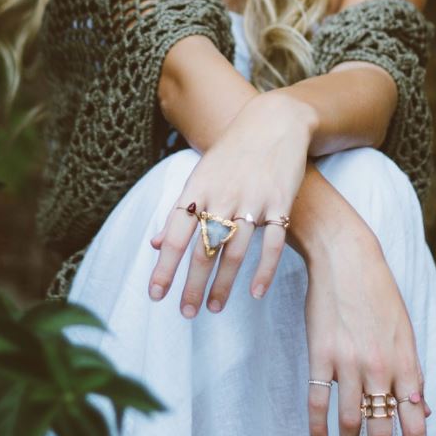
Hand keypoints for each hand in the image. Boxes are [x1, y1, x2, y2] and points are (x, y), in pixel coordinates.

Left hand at [147, 90, 314, 316]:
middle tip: (185, 313)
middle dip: (192, 285)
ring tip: (214, 308)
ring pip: (234, 252)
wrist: (273, 122)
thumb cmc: (231, 154)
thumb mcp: (199, 177)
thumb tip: (155, 244)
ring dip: (223, 284)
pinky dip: (264, 271)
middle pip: (203, 250)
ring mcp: (252, 200)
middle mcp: (222, 196)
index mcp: (197, 190)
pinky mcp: (280, 203)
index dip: (164, 268)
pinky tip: (255, 293)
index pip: (175, 236)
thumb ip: (179, 212)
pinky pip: (272, 244)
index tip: (155, 295)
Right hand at [303, 205, 431, 435]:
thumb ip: (412, 371)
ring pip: (351, 419)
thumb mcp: (404, 329)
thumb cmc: (377, 291)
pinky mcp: (321, 353)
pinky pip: (319, 399)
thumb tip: (423, 409)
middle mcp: (380, 366)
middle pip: (382, 426)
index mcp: (406, 360)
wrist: (345, 256)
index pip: (414, 417)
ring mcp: (349, 361)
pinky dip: (318, 426)